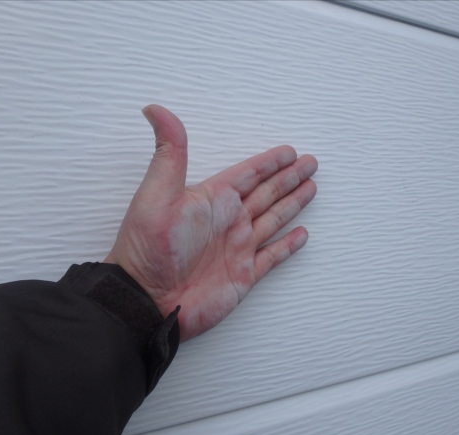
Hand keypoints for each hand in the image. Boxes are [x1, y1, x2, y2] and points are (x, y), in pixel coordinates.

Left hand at [105, 105, 317, 341]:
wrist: (147, 300)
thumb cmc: (148, 250)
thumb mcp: (158, 194)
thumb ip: (169, 153)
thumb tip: (155, 110)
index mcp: (212, 200)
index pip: (249, 174)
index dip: (270, 162)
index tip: (290, 151)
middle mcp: (228, 221)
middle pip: (267, 192)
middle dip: (290, 177)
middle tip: (310, 163)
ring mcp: (237, 248)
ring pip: (274, 219)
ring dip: (293, 204)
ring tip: (311, 189)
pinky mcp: (243, 275)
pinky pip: (272, 256)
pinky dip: (288, 245)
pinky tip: (300, 234)